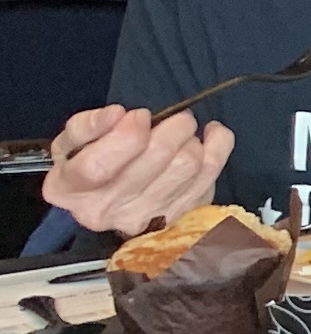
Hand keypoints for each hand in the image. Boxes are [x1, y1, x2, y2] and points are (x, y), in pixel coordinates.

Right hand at [45, 106, 233, 235]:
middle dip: (171, 126)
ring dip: (191, 138)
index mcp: (72, 189)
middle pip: (156, 158)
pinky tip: (211, 134)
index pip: (99, 166)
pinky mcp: (179, 216)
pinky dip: (218, 146)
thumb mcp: (70, 141)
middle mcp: (108, 210)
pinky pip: (211, 176)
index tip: (139, 116)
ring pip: (188, 165)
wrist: (103, 202)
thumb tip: (116, 115)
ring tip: (181, 131)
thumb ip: (87, 125)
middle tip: (172, 117)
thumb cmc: (84, 163)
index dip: (126, 135)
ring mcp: (146, 218)